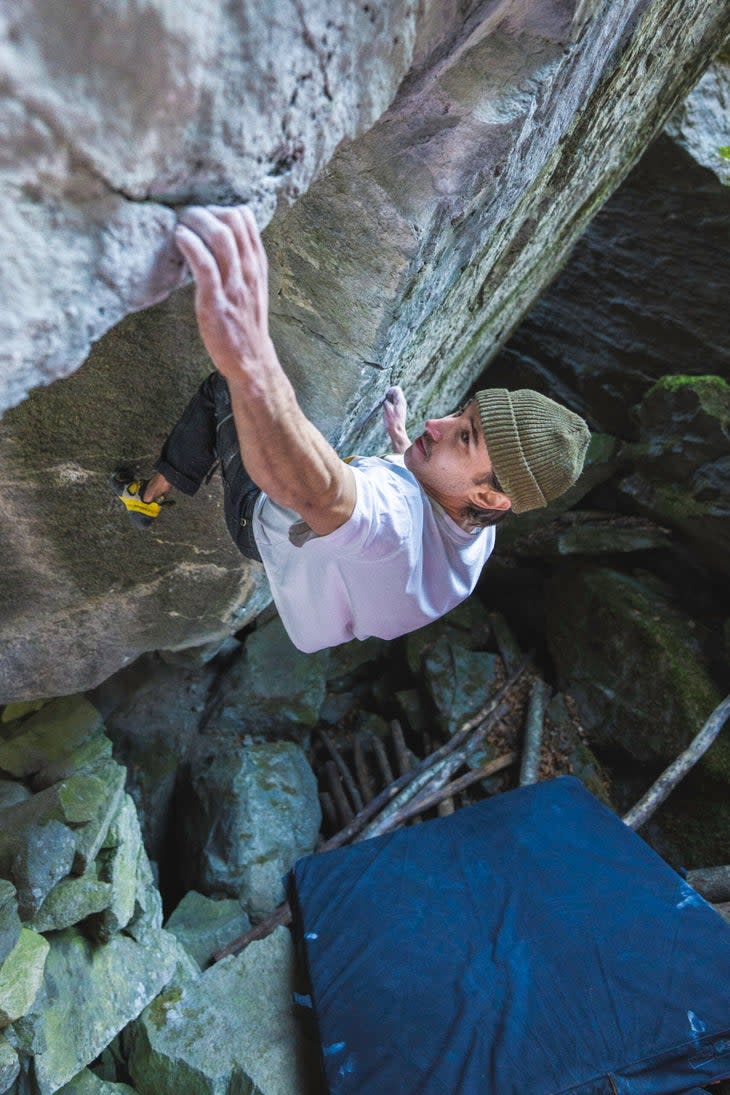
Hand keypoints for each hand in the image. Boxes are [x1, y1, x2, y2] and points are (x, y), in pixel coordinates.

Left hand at [174, 206, 272, 379]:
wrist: (251, 360)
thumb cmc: (245, 324)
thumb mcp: (251, 287)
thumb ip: (240, 262)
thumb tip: (219, 238)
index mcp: (257, 264)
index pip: (246, 218)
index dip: (221, 207)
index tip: (203, 213)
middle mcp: (249, 271)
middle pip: (232, 221)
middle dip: (206, 210)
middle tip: (185, 214)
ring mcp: (234, 286)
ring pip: (220, 238)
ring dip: (196, 222)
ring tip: (180, 221)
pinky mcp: (216, 302)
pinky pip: (205, 265)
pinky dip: (190, 245)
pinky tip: (179, 237)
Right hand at [383, 385, 409, 452]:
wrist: (397, 432)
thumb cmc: (392, 423)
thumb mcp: (388, 411)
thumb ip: (386, 403)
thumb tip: (385, 398)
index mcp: (400, 401)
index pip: (397, 389)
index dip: (389, 390)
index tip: (385, 396)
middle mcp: (401, 403)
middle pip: (395, 392)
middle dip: (388, 394)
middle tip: (384, 400)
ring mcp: (400, 406)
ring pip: (394, 397)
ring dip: (388, 398)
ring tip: (384, 404)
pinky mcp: (397, 410)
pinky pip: (393, 402)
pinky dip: (389, 402)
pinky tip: (385, 408)